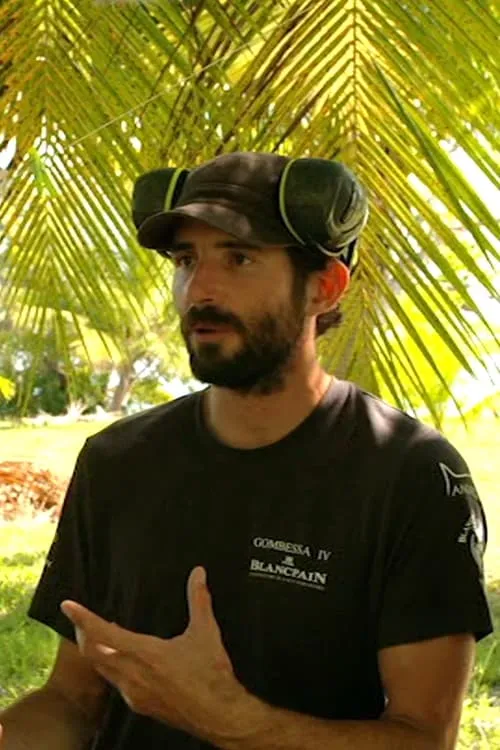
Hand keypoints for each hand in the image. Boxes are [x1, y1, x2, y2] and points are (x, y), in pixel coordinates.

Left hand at [61, 567, 247, 741]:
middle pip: (93, 653)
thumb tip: (198, 574)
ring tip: (95, 633)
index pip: (103, 633)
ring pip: (101, 669)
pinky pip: (114, 681)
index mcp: (144, 654)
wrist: (218, 715)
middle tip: (78, 617)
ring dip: (94, 650)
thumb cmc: (210, 675)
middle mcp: (132, 676)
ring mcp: (133, 693)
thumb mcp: (205, 632)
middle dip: (83, 632)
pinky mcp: (139, 705)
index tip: (68, 606)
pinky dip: (108, 665)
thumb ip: (198, 599)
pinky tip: (119, 659)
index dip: (83, 618)